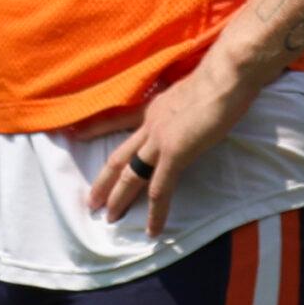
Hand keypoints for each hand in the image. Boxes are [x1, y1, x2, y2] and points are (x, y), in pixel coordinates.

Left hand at [84, 51, 260, 235]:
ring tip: (109, 218)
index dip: (96, 129)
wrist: (227, 74)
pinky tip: (153, 230)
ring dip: (118, 198)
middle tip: (90, 200)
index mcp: (156, 107)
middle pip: (119, 156)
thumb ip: (190, 101)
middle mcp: (151, 124)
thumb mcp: (196, 87)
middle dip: (103, 180)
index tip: (76, 135)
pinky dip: (155, 212)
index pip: (119, 120)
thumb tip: (199, 107)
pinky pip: (160, 190)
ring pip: (130, 175)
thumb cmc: (222, 74)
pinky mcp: (175, 153)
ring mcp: (160, 140)